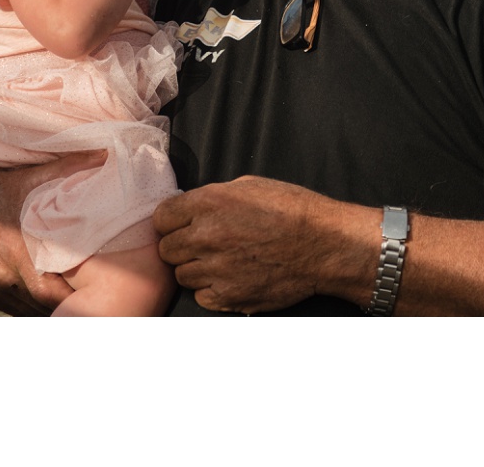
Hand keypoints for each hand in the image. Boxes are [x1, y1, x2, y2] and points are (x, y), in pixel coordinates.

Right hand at [0, 156, 103, 314]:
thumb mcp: (31, 178)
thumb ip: (68, 169)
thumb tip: (106, 153)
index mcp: (16, 252)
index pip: (53, 295)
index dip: (76, 298)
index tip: (98, 291)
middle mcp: (1, 276)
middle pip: (43, 307)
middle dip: (67, 305)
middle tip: (93, 297)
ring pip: (28, 310)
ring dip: (49, 307)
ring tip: (76, 299)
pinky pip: (14, 307)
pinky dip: (32, 304)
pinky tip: (50, 297)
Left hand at [153, 176, 371, 313]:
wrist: (323, 244)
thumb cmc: (292, 209)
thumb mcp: (248, 186)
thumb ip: (212, 198)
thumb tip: (190, 209)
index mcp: (210, 203)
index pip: (161, 218)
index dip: (171, 221)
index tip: (181, 224)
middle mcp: (207, 236)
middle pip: (167, 249)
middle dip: (181, 245)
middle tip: (202, 243)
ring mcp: (216, 270)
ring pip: (182, 275)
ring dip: (197, 268)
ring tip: (222, 260)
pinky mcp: (228, 296)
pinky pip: (201, 296)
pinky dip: (212, 288)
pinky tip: (231, 276)